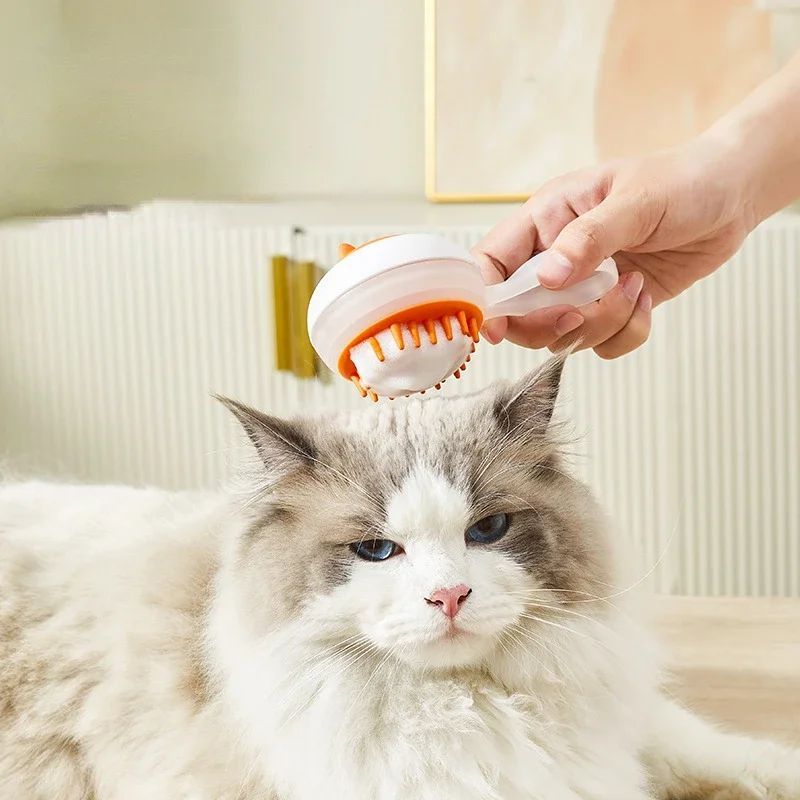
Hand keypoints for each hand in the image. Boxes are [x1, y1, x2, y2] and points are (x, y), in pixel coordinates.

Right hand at [473, 134, 756, 358]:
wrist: (730, 197)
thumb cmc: (680, 182)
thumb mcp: (635, 201)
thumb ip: (588, 238)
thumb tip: (547, 278)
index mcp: (545, 220)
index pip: (491, 263)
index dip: (485, 298)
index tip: (496, 327)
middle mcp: (555, 258)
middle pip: (520, 315)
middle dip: (550, 323)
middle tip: (580, 312)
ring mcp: (582, 288)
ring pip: (562, 335)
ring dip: (600, 324)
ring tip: (633, 286)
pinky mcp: (610, 308)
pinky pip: (600, 344)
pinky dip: (625, 332)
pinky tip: (644, 296)